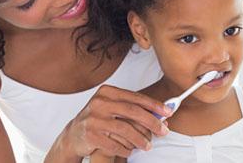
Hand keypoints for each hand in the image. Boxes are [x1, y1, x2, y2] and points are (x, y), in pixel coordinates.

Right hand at [48, 85, 171, 160]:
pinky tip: (130, 151)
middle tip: (163, 131)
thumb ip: (133, 108)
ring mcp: (94, 119)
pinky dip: (125, 149)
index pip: (135, 97)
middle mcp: (99, 103)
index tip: (168, 111)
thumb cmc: (98, 119)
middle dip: (152, 122)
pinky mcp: (91, 135)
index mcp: (107, 92)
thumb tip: (162, 114)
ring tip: (147, 146)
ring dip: (140, 140)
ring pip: (125, 130)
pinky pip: (115, 144)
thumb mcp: (113, 108)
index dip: (154, 105)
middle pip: (133, 112)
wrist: (74, 134)